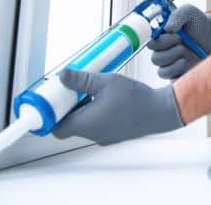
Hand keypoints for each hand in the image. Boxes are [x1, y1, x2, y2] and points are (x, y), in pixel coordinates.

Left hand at [52, 68, 183, 144]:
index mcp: (86, 124)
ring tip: (88, 90)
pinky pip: (96, 124)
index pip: (56, 128)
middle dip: (66, 107)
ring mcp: (104, 135)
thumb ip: (82, 79)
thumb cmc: (135, 98)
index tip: (50, 101)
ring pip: (83, 124)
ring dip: (81, 108)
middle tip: (69, 90)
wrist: (160, 111)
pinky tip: (103, 97)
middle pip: (69, 125)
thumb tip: (62, 75)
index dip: (50, 115)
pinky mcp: (114, 133)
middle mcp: (93, 134)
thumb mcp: (106, 82)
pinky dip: (94, 112)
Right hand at [149, 4, 210, 79]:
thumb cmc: (197, 23)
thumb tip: (168, 28)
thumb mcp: (189, 12)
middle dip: (169, 50)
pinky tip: (186, 61)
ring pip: (161, 70)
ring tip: (185, 51)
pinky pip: (170, 79)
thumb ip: (178, 15)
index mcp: (161, 37)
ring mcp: (170, 64)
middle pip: (155, 58)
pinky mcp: (178, 73)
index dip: (161, 40)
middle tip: (182, 41)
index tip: (175, 33)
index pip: (150, 43)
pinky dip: (177, 70)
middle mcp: (163, 52)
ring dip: (174, 60)